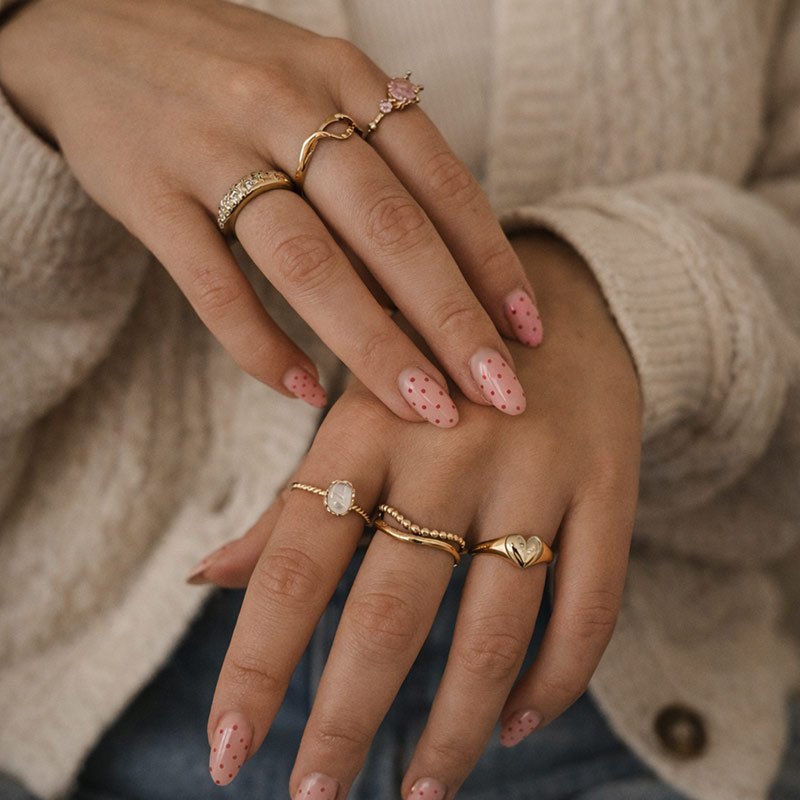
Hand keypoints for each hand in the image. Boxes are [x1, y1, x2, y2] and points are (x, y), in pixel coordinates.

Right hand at [0, 0, 540, 422]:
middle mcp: (287, 103)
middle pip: (390, 230)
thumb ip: (378, 156)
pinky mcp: (148, 191)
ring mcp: (214, 146)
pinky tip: (304, 390)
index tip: (529, 335)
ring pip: (312, 263)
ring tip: (425, 409)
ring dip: (377, 345)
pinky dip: (262, 345)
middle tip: (500, 395)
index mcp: (345, 76)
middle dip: (454, 321)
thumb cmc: (226, 72)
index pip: (441, 183)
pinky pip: (214, 285)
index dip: (493, 265)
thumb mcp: (316, 85)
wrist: (88, 28)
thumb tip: (450, 254)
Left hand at [191, 231, 641, 796]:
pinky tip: (519, 724)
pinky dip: (557, 681)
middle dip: (345, 720)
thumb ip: (291, 502)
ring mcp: (534, 470)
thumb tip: (206, 579)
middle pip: (389, 612)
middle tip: (315, 799)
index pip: (295, 564)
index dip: (257, 664)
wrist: (562, 293)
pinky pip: (589, 607)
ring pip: (494, 632)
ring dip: (453, 730)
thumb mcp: (354, 409)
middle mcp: (446, 449)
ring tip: (418, 792)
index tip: (228, 752)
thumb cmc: (431, 366)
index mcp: (364, 426)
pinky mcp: (607, 486)